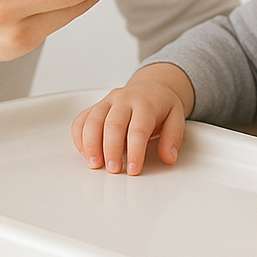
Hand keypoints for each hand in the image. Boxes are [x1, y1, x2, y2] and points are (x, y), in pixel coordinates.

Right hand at [71, 63, 194, 174]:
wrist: (151, 87)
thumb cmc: (161, 105)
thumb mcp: (177, 117)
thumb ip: (173, 138)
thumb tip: (168, 157)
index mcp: (145, 103)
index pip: (138, 128)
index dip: (135, 150)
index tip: (133, 169)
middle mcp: (124, 100)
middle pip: (113, 124)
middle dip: (111, 149)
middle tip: (113, 169)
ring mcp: (107, 102)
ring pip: (93, 120)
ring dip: (91, 144)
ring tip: (95, 164)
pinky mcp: (96, 107)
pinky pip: (81, 119)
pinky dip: (79, 136)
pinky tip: (84, 151)